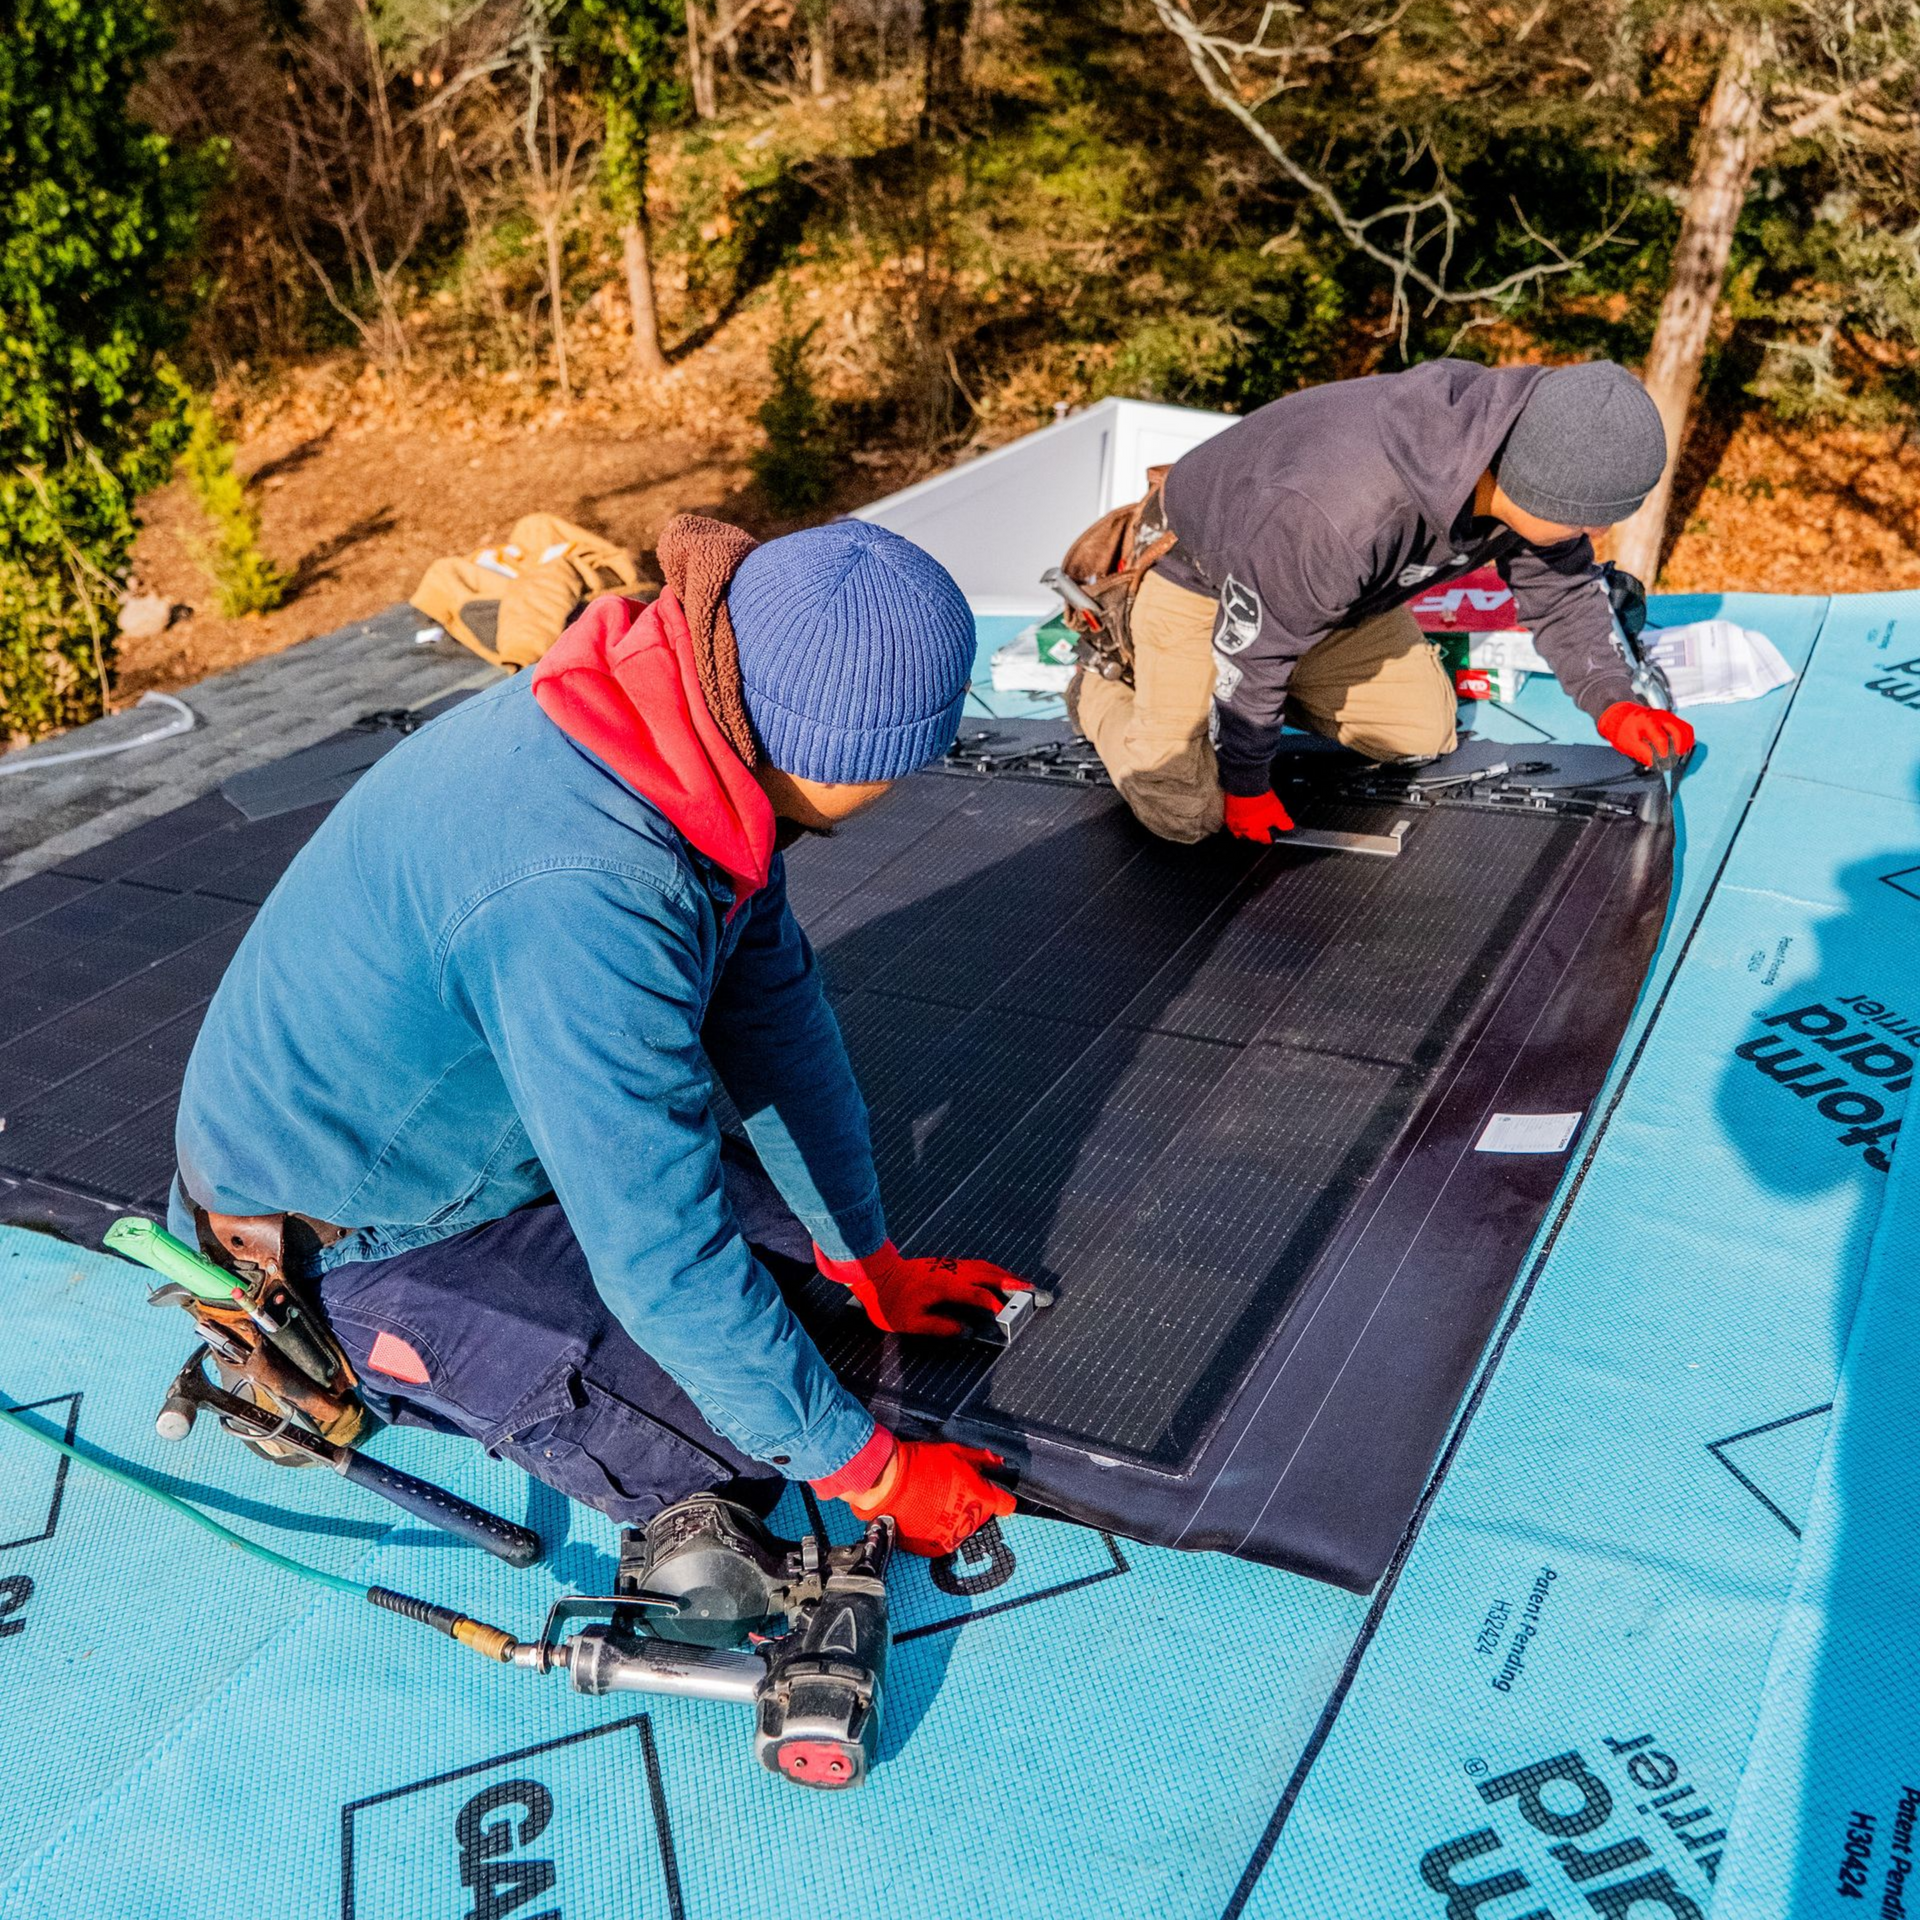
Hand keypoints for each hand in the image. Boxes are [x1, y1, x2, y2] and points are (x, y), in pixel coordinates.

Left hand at [815, 1241, 1032, 1336]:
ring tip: (1022, 1284)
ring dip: (1003, 1274)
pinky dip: (990, 1271)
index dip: (994, 1304)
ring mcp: (947, 1266)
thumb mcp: (909, 1322)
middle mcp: (949, 1272)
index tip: (1007, 1316)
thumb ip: (938, 1326)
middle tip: (1033, 1290)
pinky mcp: (944, 1265)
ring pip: (982, 1266)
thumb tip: (964, 1331)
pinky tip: (995, 1277)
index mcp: (943, 1286)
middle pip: (987, 1273)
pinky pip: (974, 1265)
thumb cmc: (889, 1301)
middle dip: (1012, 1282)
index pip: (977, 1294)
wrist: (874, 1274)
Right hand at [842, 1436, 1015, 1556]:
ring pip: (962, 1528)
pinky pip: (942, 1540)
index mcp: (981, 1499)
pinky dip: (936, 1530)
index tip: (993, 1494)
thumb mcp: (954, 1452)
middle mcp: (970, 1523)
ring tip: (934, 1501)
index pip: (1006, 1505)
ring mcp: (952, 1538)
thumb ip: (980, 1460)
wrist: (888, 1485)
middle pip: (981, 1516)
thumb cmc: (922, 1464)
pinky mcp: (933, 1549)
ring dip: (954, 1518)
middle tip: (952, 1490)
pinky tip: (924, 1515)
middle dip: (971, 1504)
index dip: (1000, 1498)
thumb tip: (998, 1462)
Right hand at [1222, 790, 1295, 842]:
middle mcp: (1242, 831)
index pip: (1266, 839)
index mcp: (1255, 833)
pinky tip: (1244, 810)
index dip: (1272, 835)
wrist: (1246, 785)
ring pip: (1241, 828)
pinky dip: (1239, 816)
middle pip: (1252, 835)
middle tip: (1264, 821)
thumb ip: (1283, 822)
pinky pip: (1234, 819)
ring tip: (1253, 816)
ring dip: (1247, 824)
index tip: (1274, 830)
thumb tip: (1288, 827)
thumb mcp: (1278, 812)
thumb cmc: (1261, 801)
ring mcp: (1233, 822)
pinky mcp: (1227, 812)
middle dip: (1258, 830)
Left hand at [1597, 701, 1694, 767]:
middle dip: (1679, 749)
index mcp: (1647, 722)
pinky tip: (1683, 750)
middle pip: (1679, 732)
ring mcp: (1668, 717)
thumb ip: (1642, 753)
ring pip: (1685, 729)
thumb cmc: (1625, 731)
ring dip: (1686, 744)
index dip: (1664, 753)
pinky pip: (1686, 728)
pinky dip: (1687, 739)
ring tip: (1680, 757)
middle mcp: (1661, 717)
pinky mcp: (1672, 719)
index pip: (1662, 739)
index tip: (1663, 763)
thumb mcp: (1628, 744)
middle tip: (1674, 761)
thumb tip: (1655, 763)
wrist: (1623, 717)